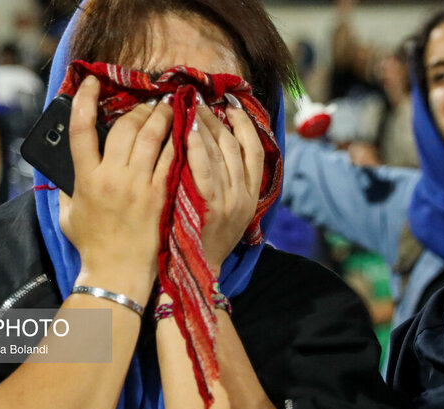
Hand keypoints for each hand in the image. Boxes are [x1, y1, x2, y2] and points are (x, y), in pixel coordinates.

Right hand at [59, 76, 174, 304]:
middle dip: (137, 108)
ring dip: (160, 116)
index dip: (83, 100)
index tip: (92, 82)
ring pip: (151, 137)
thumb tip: (62, 172)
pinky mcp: (159, 194)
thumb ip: (65, 190)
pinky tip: (184, 130)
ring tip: (169, 106)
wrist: (118, 272)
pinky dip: (178, 140)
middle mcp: (111, 176)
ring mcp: (137, 185)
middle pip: (124, 127)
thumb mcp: (68, 215)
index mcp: (85, 178)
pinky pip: (171, 158)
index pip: (80, 129)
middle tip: (147, 101)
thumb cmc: (92, 246)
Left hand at [187, 102, 264, 275]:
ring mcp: (229, 200)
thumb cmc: (207, 236)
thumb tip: (218, 144)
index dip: (244, 123)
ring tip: (190, 110)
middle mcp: (245, 194)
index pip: (254, 149)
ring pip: (221, 152)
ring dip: (206, 127)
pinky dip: (198, 148)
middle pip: (235, 145)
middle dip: (218, 120)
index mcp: (252, 193)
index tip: (230, 106)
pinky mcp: (210, 206)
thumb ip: (229, 181)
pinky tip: (188, 131)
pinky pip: (205, 169)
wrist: (198, 270)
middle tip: (199, 103)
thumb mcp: (230, 211)